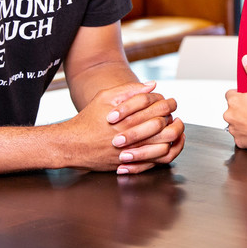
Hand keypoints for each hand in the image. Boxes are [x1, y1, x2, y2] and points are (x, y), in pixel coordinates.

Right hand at [67, 81, 184, 173]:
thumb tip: (153, 85)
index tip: (169, 102)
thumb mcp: (104, 97)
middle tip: (174, 114)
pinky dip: (166, 150)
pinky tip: (166, 143)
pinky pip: (156, 159)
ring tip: (174, 128)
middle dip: (173, 116)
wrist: (72, 145)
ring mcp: (132, 150)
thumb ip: (129, 89)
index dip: (167, 102)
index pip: (158, 106)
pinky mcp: (131, 163)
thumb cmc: (88, 119)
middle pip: (164, 123)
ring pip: (164, 143)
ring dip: (173, 134)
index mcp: (127, 116)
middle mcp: (131, 133)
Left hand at [224, 54, 246, 151]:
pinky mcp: (239, 141)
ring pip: (236, 123)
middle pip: (232, 109)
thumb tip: (246, 59)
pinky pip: (241, 136)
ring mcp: (233, 129)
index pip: (230, 94)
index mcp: (234, 101)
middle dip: (242, 109)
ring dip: (243, 121)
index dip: (240, 95)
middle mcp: (229, 115)